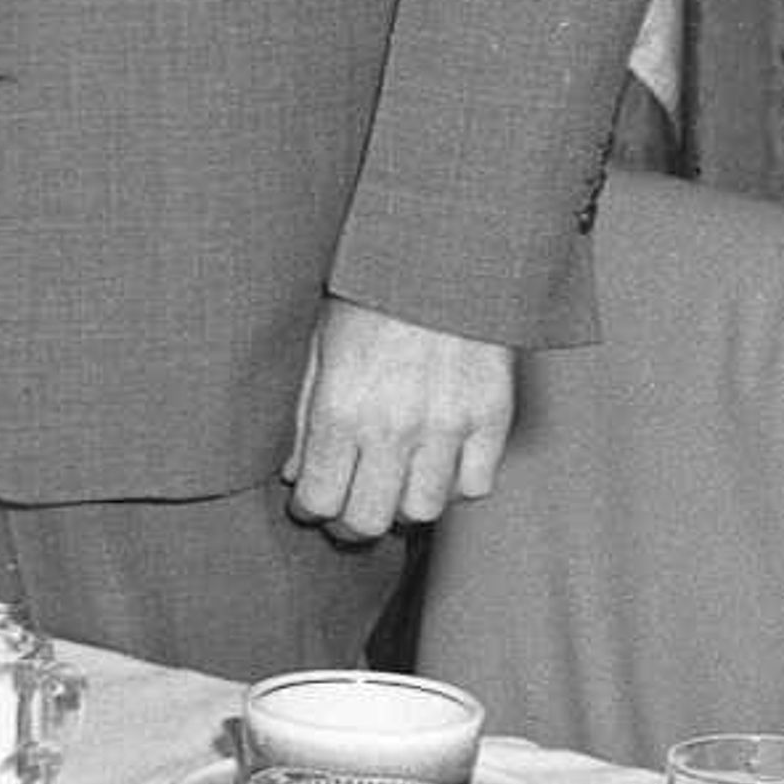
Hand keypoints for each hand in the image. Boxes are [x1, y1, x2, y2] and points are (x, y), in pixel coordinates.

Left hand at [284, 300, 515, 539]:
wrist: (440, 257)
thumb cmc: (367, 295)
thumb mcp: (316, 346)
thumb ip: (300, 414)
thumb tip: (292, 473)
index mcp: (339, 409)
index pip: (319, 498)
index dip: (309, 510)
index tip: (309, 502)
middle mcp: (392, 428)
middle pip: (369, 520)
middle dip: (350, 526)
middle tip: (346, 512)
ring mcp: (446, 428)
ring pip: (423, 512)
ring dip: (402, 508)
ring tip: (391, 488)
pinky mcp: (491, 421)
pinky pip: (475, 486)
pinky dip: (455, 487)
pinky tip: (437, 467)